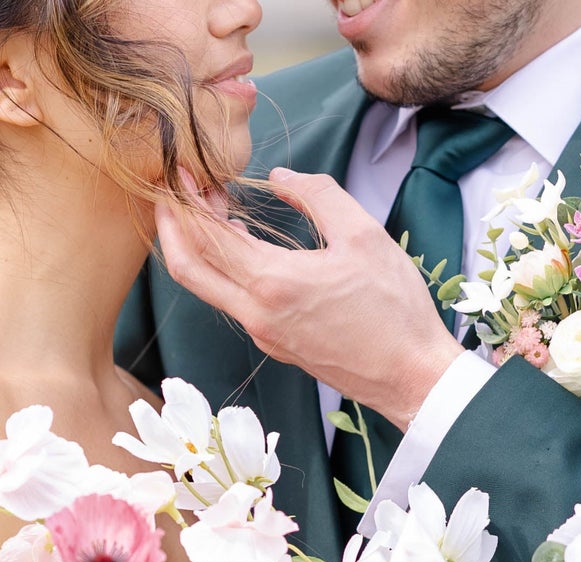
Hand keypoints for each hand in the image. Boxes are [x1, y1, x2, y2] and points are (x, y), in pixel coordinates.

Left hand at [155, 168, 464, 431]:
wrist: (409, 375)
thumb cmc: (394, 307)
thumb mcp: (362, 234)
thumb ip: (316, 195)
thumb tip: (279, 176)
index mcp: (273, 283)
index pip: (208, 236)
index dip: (187, 199)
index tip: (181, 168)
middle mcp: (256, 314)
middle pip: (188, 270)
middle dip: (171, 226)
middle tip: (171, 189)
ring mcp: (263, 334)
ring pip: (208, 288)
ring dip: (198, 247)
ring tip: (208, 207)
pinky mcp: (275, 345)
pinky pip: (233, 301)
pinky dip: (224, 268)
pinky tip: (239, 243)